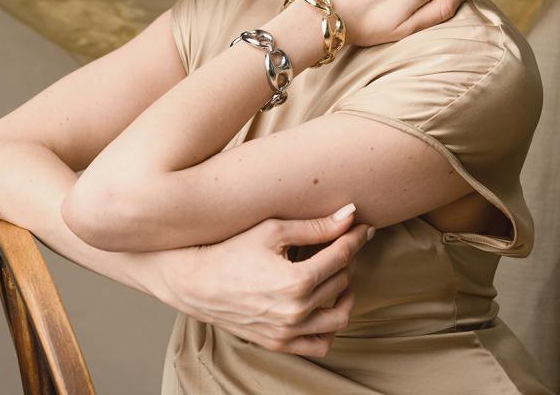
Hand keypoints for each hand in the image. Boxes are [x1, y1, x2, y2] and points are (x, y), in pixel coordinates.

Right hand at [158, 207, 372, 356]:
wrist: (196, 282)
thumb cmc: (231, 249)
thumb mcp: (272, 230)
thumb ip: (315, 226)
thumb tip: (349, 214)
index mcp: (297, 281)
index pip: (342, 255)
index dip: (355, 237)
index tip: (362, 227)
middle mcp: (296, 311)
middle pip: (343, 281)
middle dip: (346, 259)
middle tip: (340, 243)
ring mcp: (288, 332)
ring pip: (340, 316)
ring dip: (345, 292)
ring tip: (335, 274)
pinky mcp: (280, 343)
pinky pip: (321, 344)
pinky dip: (330, 326)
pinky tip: (323, 303)